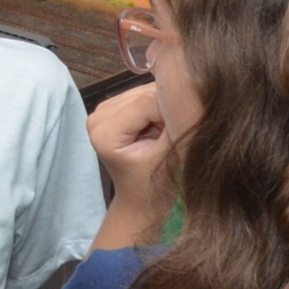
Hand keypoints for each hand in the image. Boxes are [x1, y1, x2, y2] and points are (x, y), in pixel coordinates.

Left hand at [87, 82, 173, 222]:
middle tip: (170, 138)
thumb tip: (190, 87)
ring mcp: (103, 109)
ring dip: (164, 108)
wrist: (142, 202)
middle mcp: (97, 115)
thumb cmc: (158, 187)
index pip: (149, 102)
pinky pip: (144, 94)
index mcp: (104, 131)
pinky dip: (158, 107)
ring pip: (147, 91)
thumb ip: (178, 121)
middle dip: (167, 111)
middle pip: (146, 93)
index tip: (177, 139)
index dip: (173, 115)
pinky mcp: (113, 107)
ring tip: (164, 136)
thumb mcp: (172, 155)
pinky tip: (158, 129)